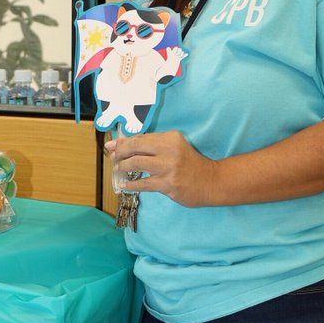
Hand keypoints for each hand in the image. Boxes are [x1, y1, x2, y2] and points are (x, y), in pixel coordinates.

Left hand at [104, 130, 218, 207]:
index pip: (140, 137)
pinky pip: (143, 184)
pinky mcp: (168, 184)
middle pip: (135, 147)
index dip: (123, 142)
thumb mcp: (175, 147)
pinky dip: (130, 184)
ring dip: (122, 167)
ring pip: (136, 163)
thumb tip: (127, 144)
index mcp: (170, 137)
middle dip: (120, 152)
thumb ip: (155, 144)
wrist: (212, 181)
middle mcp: (169, 149)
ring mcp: (168, 168)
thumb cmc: (190, 164)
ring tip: (117, 170)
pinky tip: (123, 185)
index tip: (111, 145)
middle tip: (113, 157)